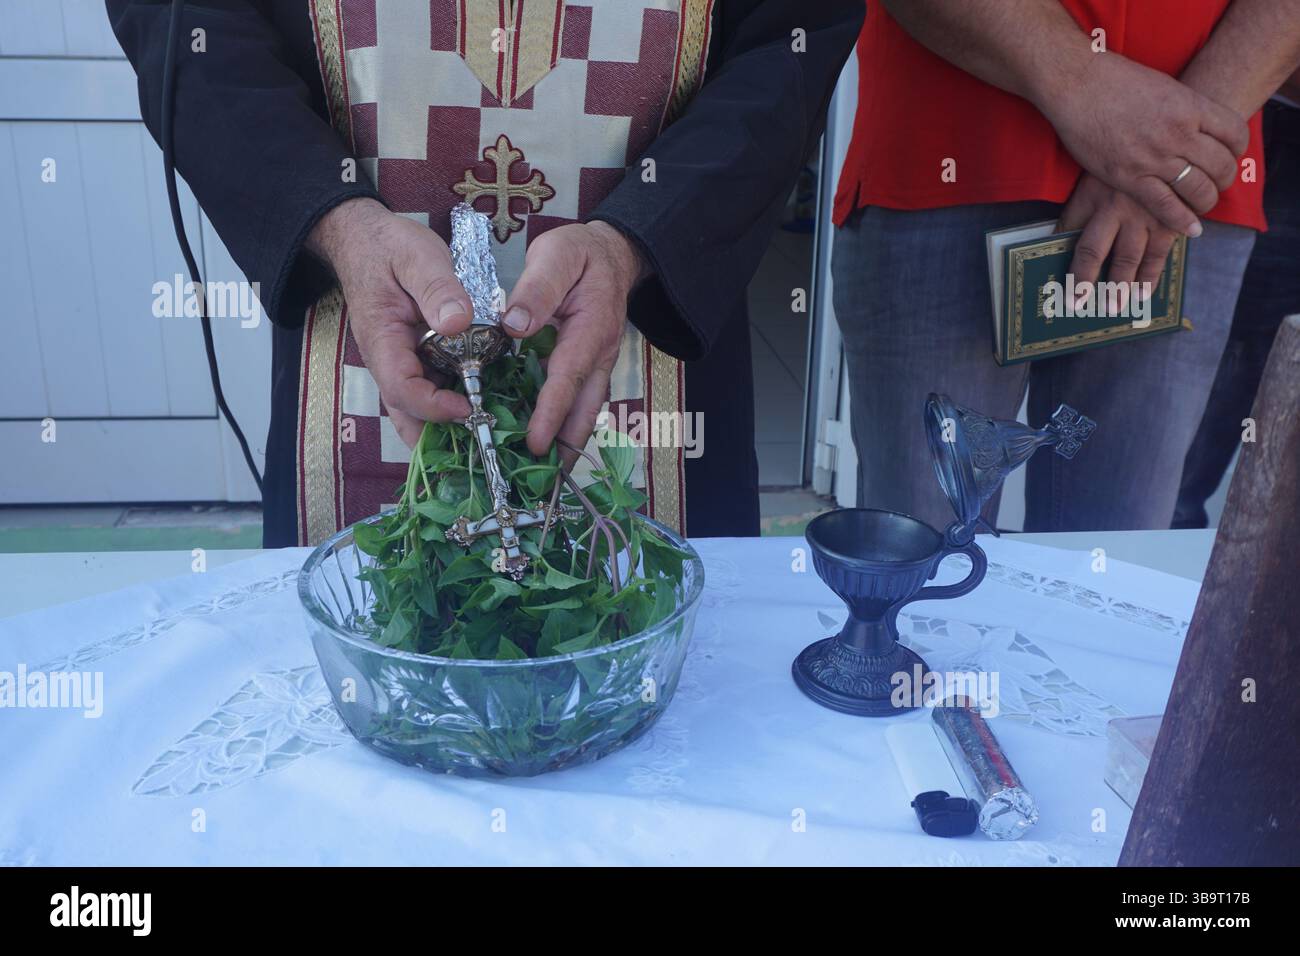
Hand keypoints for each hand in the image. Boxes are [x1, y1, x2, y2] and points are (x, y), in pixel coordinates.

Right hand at [306, 198, 473, 446]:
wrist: (366, 238)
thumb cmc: (390, 246)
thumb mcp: (417, 256)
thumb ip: (438, 287)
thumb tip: (458, 322)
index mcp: (383, 339)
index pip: (402, 389)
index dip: (434, 406)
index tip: (468, 406)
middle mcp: (388, 359)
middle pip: (406, 412)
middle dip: (436, 437)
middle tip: (478, 443)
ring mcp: (401, 360)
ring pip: (417, 407)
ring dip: (445, 425)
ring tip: (485, 433)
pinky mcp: (415, 356)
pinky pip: (430, 387)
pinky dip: (451, 402)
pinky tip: (483, 405)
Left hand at [501, 221, 648, 458]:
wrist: (612, 254)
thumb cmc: (579, 255)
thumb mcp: (556, 257)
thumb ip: (537, 289)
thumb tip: (514, 326)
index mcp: (590, 329)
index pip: (567, 377)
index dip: (551, 412)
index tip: (536, 442)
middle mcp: (599, 354)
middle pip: (585, 409)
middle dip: (567, 446)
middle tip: (545, 481)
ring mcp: (598, 364)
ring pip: (586, 411)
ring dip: (568, 443)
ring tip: (547, 476)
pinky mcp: (590, 368)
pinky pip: (580, 402)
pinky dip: (566, 425)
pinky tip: (547, 443)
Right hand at [1041, 53, 1248, 235]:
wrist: (1078, 85)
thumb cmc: (1115, 80)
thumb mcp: (1163, 86)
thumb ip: (1183, 108)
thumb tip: (1194, 125)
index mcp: (1190, 106)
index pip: (1235, 134)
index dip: (1238, 149)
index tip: (1230, 155)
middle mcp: (1179, 133)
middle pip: (1221, 165)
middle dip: (1225, 179)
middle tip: (1217, 183)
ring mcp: (1155, 157)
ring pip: (1199, 188)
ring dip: (1206, 200)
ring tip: (1203, 204)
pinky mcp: (1129, 177)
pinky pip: (1165, 205)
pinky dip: (1182, 220)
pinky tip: (1191, 228)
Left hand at [1058, 172, 1178, 311]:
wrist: (1168, 144)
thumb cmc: (1125, 169)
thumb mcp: (1096, 179)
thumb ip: (1079, 210)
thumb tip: (1055, 241)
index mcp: (1092, 196)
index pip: (1069, 232)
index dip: (1060, 255)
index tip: (1054, 281)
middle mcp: (1116, 208)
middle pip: (1096, 251)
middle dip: (1085, 280)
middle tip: (1079, 305)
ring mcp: (1145, 215)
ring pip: (1129, 258)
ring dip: (1121, 286)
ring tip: (1114, 308)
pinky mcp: (1171, 220)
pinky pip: (1160, 255)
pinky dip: (1152, 276)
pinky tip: (1146, 294)